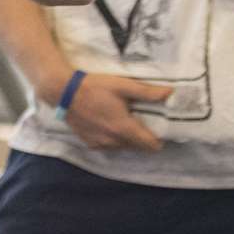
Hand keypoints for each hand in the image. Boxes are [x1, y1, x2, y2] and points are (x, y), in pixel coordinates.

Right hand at [50, 72, 172, 151]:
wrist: (63, 92)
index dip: (159, 140)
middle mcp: (114, 141)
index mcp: (124, 128)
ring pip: (123, 147)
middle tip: (141, 122)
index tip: (160, 130)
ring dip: (127, 139)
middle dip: (143, 138)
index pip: (150, 145)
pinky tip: (108, 125)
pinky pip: (109, 146)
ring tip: (124, 122)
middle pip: (138, 147)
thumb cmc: (94, 87)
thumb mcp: (122, 86)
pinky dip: (112, 139)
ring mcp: (101, 144)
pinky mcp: (90, 143)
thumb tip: (170, 93)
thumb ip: (147, 92)